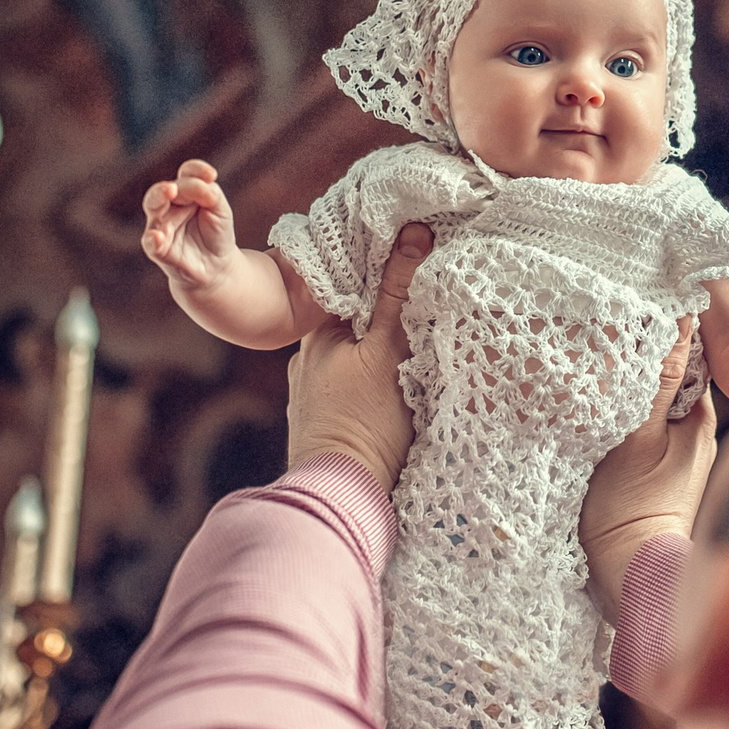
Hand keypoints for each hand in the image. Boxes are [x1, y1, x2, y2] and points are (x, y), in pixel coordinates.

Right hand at [141, 160, 236, 296]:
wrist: (217, 266)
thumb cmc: (217, 232)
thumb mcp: (221, 210)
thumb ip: (210, 194)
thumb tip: (202, 184)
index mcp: (186, 191)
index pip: (187, 173)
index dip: (196, 170)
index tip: (212, 175)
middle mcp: (169, 205)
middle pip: (162, 189)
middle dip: (167, 185)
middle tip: (175, 187)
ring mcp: (161, 226)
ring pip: (153, 208)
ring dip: (158, 199)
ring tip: (168, 193)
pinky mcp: (159, 249)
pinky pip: (151, 243)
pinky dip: (153, 239)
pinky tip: (157, 237)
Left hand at [282, 224, 431, 490]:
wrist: (342, 495)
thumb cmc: (365, 422)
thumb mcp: (389, 349)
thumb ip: (397, 293)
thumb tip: (413, 233)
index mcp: (316, 336)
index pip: (349, 288)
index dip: (381, 273)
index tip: (415, 260)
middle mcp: (305, 363)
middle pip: (351, 325)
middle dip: (381, 316)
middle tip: (423, 304)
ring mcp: (310, 398)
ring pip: (350, 360)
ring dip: (376, 353)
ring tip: (414, 347)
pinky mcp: (323, 427)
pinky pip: (349, 391)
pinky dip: (370, 384)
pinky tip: (393, 390)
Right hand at [580, 320, 716, 613]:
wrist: (625, 578)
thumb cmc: (632, 512)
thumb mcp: (639, 438)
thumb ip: (654, 381)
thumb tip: (672, 320)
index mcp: (696, 414)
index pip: (681, 348)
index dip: (655, 322)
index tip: (625, 300)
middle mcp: (688, 429)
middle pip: (660, 370)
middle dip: (633, 348)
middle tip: (593, 326)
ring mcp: (668, 451)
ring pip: (644, 396)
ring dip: (619, 378)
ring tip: (584, 358)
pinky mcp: (644, 469)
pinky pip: (630, 422)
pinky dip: (612, 408)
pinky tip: (586, 403)